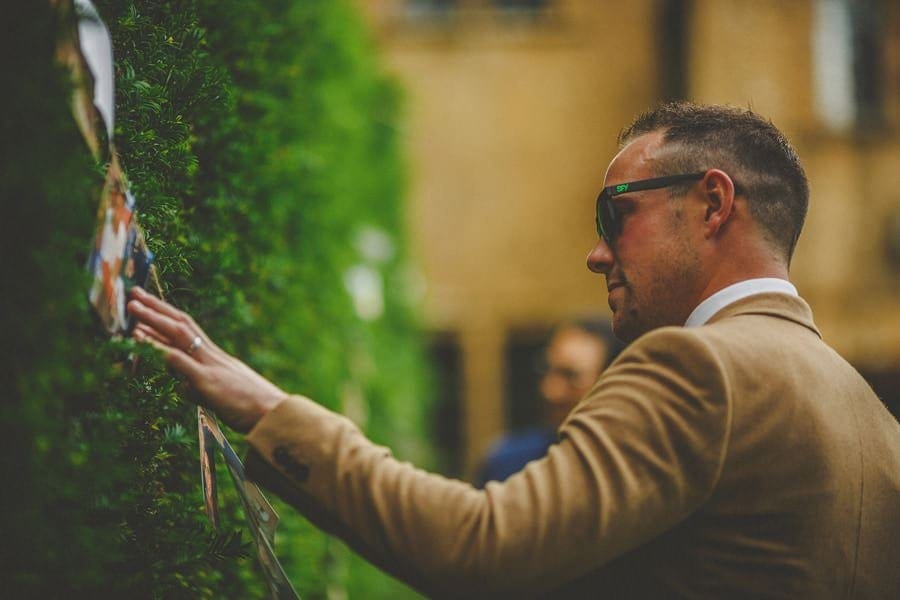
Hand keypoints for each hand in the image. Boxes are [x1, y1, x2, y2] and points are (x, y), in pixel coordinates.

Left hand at [127, 286, 286, 432]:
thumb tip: (183, 386)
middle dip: (157, 308)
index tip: (149, 304)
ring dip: (154, 320)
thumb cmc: (252, 407)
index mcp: (216, 357)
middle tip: (134, 294)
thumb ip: (200, 386)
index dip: (169, 315)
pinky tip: (141, 340)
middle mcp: (212, 356)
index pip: (189, 330)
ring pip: (179, 336)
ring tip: (133, 309)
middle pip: (182, 325)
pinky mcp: (207, 382)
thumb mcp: (221, 394)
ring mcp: (210, 366)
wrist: (274, 414)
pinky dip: (160, 349)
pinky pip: (180, 361)